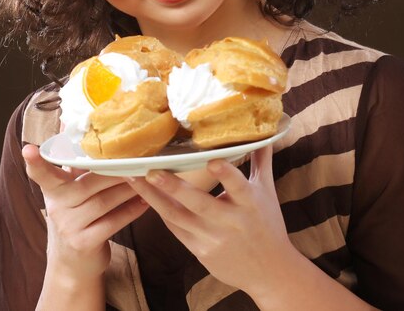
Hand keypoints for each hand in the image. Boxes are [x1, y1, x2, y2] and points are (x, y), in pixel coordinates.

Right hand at [23, 145, 148, 282]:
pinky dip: (131, 210)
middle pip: (88, 183)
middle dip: (115, 172)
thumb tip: (68, 119)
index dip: (36, 162)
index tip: (29, 149)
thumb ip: (72, 158)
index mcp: (53, 189)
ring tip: (146, 177)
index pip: (42, 173)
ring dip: (128, 189)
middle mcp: (57, 207)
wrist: (74, 263)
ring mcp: (69, 227)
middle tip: (137, 160)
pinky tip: (145, 201)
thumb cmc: (76, 214)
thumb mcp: (69, 188)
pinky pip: (113, 222)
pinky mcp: (84, 244)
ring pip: (103, 201)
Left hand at [127, 145, 293, 300]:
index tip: (211, 161)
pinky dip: (161, 212)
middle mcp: (230, 222)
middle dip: (174, 187)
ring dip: (154, 198)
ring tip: (134, 179)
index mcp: (250, 204)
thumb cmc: (268, 224)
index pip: (238, 187)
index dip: (225, 175)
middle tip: (151, 170)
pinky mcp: (200, 251)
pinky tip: (146, 196)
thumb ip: (261, 160)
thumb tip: (264, 132)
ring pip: (178, 217)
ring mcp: (213, 239)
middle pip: (199, 204)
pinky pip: (176, 229)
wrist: (269, 273)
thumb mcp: (267, 191)